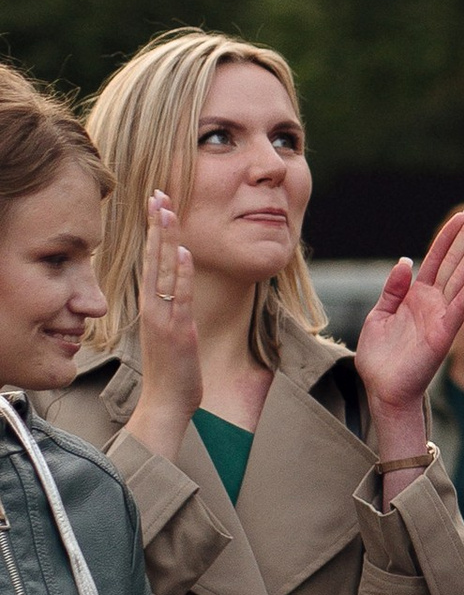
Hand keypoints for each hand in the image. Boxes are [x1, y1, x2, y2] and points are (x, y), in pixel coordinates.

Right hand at [128, 190, 203, 461]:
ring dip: (165, 238)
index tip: (157, 202)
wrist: (166, 402)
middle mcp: (153, 306)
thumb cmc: (172, 369)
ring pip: (162, 270)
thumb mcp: (171, 330)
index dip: (154, 229)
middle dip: (156, 223)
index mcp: (151, 304)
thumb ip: (174, 305)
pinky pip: (178, 297)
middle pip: (152, 256)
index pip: (151, 258)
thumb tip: (180, 282)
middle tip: (158, 192)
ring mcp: (163, 317)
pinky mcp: (176, 331)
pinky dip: (179, 274)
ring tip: (167, 208)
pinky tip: (181, 252)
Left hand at [355, 208, 463, 428]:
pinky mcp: (444, 332)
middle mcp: (434, 301)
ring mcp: (442, 315)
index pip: (436, 257)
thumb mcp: (380, 315)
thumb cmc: (380, 358)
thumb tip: (407, 260)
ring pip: (462, 276)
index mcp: (416, 295)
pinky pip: (461, 304)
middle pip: (455, 260)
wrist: (382, 389)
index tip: (463, 215)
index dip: (449, 235)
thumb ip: (394, 288)